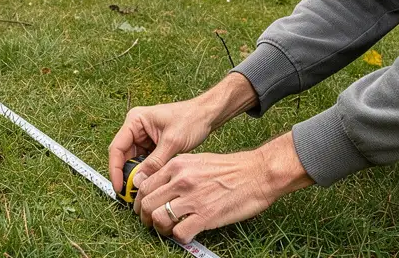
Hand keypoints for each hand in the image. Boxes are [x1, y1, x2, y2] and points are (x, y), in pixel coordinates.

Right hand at [108, 73, 258, 194]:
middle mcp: (136, 128)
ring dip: (136, 175)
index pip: (117, 148)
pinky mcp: (152, 144)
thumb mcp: (172, 142)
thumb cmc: (191, 119)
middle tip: (130, 194)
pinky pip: (143, 161)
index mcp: (135, 121)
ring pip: (133, 161)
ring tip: (141, 191)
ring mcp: (143, 136)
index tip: (119, 187)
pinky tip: (150, 183)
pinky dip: (146, 172)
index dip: (115, 169)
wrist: (207, 115)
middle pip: (123, 156)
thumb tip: (138, 181)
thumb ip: (154, 162)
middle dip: (126, 174)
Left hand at [134, 132, 313, 243]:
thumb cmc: (230, 168)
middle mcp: (181, 180)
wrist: (257, 173)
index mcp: (177, 165)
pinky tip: (187, 233)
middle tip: (153, 223)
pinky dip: (179, 237)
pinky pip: (179, 233)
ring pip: (159, 219)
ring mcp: (192, 198)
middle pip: (147, 204)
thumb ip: (175, 172)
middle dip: (145, 218)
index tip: (144, 209)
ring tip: (169, 230)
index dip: (140, 201)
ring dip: (160, 229)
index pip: (144, 185)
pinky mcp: (205, 216)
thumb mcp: (197, 161)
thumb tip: (155, 185)